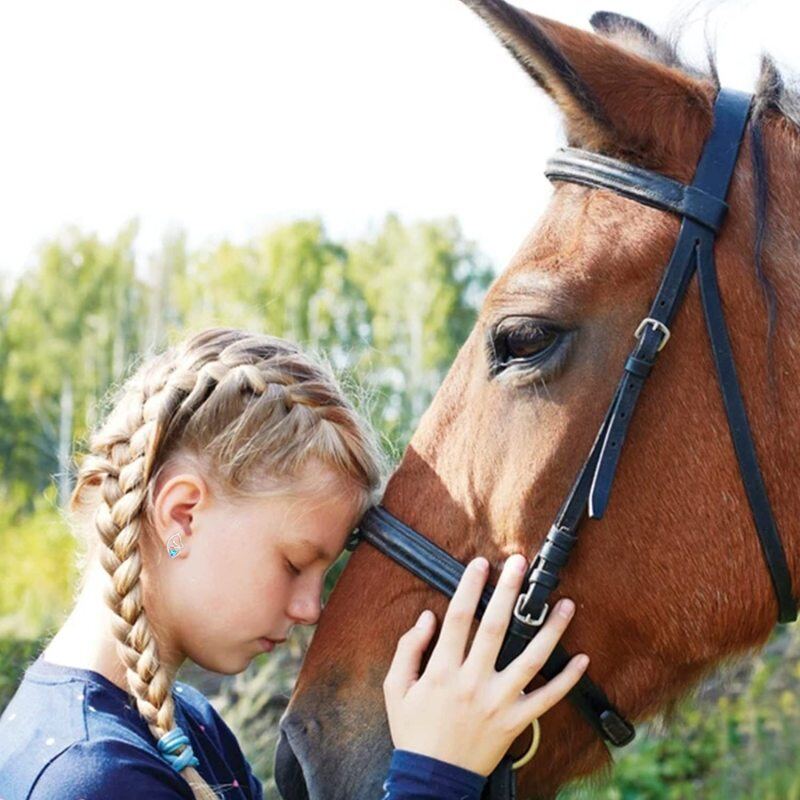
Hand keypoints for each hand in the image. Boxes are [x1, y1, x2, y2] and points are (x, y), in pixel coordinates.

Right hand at [382, 554, 587, 776]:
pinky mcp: (515, 722)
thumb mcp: (395, 689)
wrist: (432, 779)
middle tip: (520, 564)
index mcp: (443, 670)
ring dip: (551, 630)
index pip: (459, 617)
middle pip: (496, 627)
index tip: (481, 564)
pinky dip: (567, 680)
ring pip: (531, 660)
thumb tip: (427, 617)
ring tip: (567, 605)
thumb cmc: (414, 731)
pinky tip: (583, 659)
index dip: (470, 586)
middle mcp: (473, 682)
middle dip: (509, 591)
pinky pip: (547, 699)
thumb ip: (408, 649)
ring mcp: (498, 702)